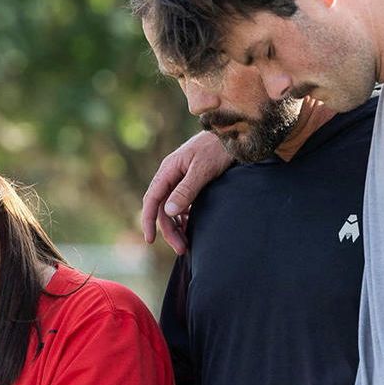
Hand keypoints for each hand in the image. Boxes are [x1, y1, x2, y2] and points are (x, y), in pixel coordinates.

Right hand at [139, 130, 234, 253]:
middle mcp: (171, 175)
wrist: (235, 135)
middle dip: (169, 230)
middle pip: (163, 208)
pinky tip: (190, 228)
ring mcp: (181, 179)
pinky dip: (184, 218)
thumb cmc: (218, 149)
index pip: (152, 199)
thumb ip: (186, 190)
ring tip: (187, 244)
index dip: (149, 220)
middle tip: (182, 249)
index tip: (150, 240)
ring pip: (172, 208)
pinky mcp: (192, 183)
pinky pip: (182, 204)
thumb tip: (170, 211)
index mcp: (169, 170)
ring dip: (177, 227)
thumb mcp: (203, 170)